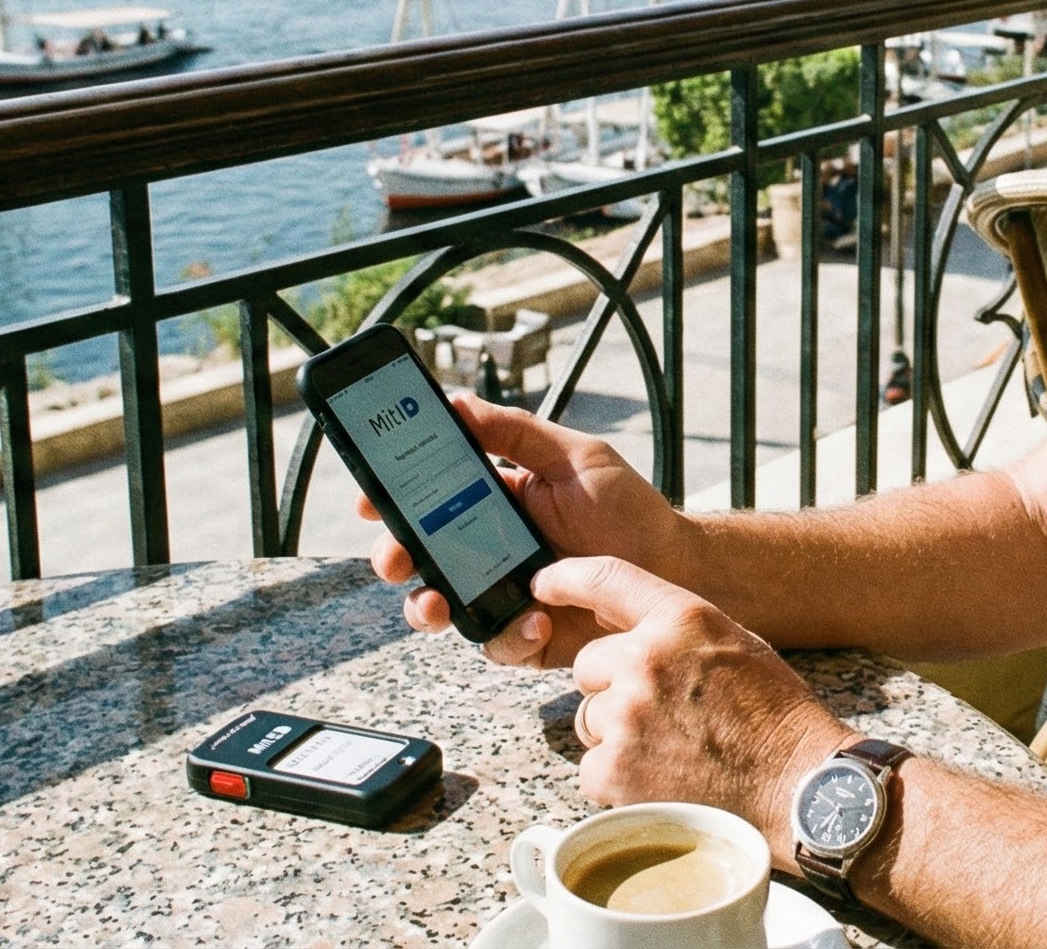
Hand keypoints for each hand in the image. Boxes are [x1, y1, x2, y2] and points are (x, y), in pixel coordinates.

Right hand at [356, 393, 690, 666]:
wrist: (676, 568)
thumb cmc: (628, 510)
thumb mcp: (574, 457)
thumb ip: (515, 432)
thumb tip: (456, 402)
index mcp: (493, 503)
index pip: (427, 500)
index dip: (391, 500)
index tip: (370, 498)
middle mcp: (488, 551)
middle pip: (419, 557)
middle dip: (393, 557)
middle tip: (392, 557)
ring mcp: (503, 596)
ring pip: (442, 607)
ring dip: (427, 607)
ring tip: (436, 603)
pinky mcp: (527, 636)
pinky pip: (498, 643)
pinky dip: (509, 635)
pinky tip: (534, 619)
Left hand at [537, 554, 855, 867]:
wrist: (797, 785)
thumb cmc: (773, 716)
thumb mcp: (733, 643)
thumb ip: (675, 629)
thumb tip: (622, 625)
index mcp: (680, 618)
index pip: (605, 578)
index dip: (566, 578)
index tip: (544, 584)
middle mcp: (646, 658)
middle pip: (589, 664)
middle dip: (613, 686)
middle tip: (661, 713)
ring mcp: (627, 714)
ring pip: (589, 717)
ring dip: (616, 733)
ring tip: (670, 748)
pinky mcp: (614, 767)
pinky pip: (591, 767)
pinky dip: (618, 777)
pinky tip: (662, 778)